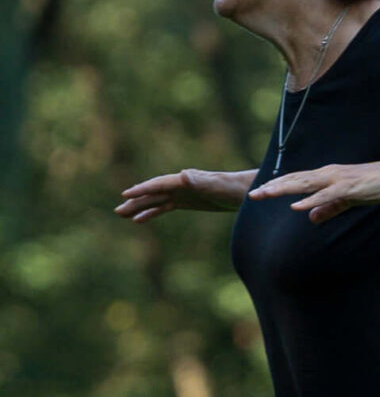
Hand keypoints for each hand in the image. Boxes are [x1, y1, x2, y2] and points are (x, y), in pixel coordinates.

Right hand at [115, 168, 254, 221]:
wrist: (245, 190)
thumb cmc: (232, 187)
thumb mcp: (217, 185)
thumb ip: (200, 181)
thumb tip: (183, 176)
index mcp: (184, 180)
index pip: (158, 184)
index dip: (142, 189)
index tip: (125, 194)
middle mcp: (179, 185)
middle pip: (152, 193)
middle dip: (135, 201)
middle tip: (117, 211)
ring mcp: (181, 194)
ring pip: (155, 200)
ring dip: (138, 207)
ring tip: (121, 215)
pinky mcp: (186, 202)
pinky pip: (164, 207)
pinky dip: (151, 213)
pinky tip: (139, 220)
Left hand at [248, 159, 379, 222]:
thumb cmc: (375, 185)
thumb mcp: (348, 199)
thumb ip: (328, 208)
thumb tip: (310, 218)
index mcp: (327, 175)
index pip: (297, 179)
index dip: (278, 184)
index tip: (260, 191)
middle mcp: (327, 173)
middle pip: (294, 179)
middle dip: (272, 186)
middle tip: (252, 194)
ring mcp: (337, 179)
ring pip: (304, 184)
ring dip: (283, 189)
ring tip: (264, 194)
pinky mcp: (348, 187)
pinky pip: (326, 195)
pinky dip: (310, 200)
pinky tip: (297, 206)